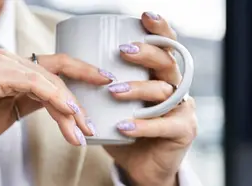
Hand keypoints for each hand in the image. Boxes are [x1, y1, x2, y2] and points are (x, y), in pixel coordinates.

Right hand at [0, 49, 111, 146]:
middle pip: (56, 73)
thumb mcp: (9, 111)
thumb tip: (61, 104)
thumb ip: (32, 101)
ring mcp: (1, 62)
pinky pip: (34, 82)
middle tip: (91, 125)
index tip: (104, 84)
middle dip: (79, 99)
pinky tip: (67, 112)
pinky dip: (54, 97)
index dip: (81, 73)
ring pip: (49, 81)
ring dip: (69, 108)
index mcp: (12, 67)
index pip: (53, 67)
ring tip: (80, 131)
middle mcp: (8, 59)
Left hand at [103, 12, 197, 185]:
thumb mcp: (112, 103)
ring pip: (163, 91)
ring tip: (114, 92)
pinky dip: (143, 125)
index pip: (164, 47)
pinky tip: (124, 126)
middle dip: (146, 53)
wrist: (141, 166)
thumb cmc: (124, 127)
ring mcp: (183, 108)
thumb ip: (100, 84)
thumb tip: (68, 61)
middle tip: (123, 50)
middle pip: (167, 62)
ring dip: (138, 89)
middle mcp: (175, 87)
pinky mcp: (184, 131)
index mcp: (160, 75)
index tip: (144, 17)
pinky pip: (165, 125)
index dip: (158, 30)